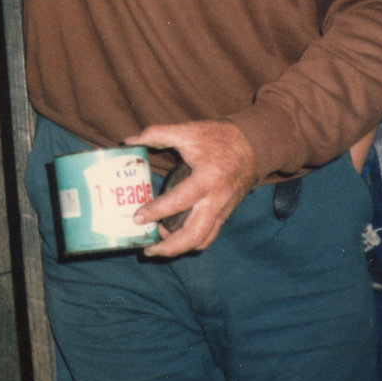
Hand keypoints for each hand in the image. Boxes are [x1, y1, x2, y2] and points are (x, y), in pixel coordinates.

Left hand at [124, 119, 258, 258]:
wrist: (253, 145)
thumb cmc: (219, 137)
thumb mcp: (187, 131)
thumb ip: (156, 134)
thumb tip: (128, 141)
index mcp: (207, 178)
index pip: (179, 201)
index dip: (156, 211)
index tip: (137, 218)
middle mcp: (217, 199)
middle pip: (194, 234)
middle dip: (170, 247)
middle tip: (148, 249)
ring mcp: (223, 209)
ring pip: (202, 240)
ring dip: (179, 248)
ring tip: (157, 246)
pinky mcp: (225, 213)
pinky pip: (209, 235)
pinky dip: (191, 241)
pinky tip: (174, 238)